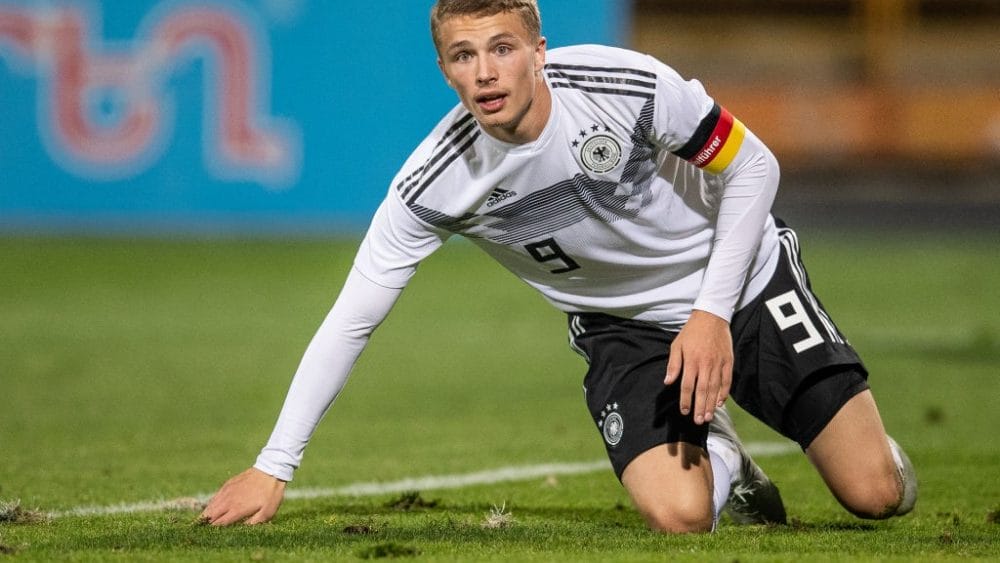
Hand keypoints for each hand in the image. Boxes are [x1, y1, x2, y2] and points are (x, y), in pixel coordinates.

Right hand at [200, 467, 285, 525]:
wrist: (270, 470)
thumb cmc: (270, 493)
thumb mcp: (267, 512)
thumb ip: (253, 523)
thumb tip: (241, 530)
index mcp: (237, 509)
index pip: (219, 523)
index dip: (212, 530)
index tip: (208, 536)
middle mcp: (228, 501)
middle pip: (211, 515)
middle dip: (204, 523)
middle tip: (199, 529)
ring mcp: (227, 491)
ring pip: (211, 505)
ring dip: (206, 514)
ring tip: (200, 521)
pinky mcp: (228, 484)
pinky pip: (216, 496)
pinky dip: (211, 503)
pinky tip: (211, 507)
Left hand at [663, 309, 732, 424]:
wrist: (711, 317)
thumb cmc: (691, 332)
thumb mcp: (677, 345)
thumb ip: (673, 364)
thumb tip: (668, 382)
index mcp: (691, 360)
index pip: (687, 385)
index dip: (685, 400)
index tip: (684, 412)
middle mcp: (705, 364)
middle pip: (702, 390)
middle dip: (700, 407)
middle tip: (699, 421)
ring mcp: (718, 363)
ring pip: (715, 388)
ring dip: (712, 404)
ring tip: (709, 416)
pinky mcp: (728, 361)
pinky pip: (727, 380)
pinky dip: (725, 392)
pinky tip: (721, 402)